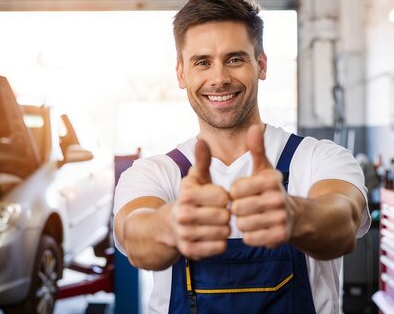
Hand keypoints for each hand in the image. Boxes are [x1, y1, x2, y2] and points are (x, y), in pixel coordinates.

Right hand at [171, 140, 230, 258]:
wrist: (167, 227)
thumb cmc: (190, 198)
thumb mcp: (195, 179)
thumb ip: (202, 160)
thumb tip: (203, 140)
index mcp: (186, 195)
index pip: (223, 197)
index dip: (225, 197)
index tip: (219, 198)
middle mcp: (183, 215)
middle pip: (225, 216)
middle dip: (226, 214)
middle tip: (219, 212)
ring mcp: (185, 235)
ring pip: (224, 232)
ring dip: (224, 228)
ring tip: (217, 223)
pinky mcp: (189, 252)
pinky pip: (220, 247)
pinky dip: (220, 242)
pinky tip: (213, 235)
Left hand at [230, 125, 293, 247]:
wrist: (296, 217)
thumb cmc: (271, 189)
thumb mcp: (265, 168)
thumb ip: (257, 148)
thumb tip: (254, 126)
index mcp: (272, 180)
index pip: (236, 190)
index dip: (235, 193)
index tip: (242, 192)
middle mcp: (279, 199)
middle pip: (238, 209)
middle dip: (237, 209)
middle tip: (245, 208)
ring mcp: (281, 219)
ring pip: (242, 225)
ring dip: (242, 223)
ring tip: (250, 217)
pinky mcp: (279, 237)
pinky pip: (250, 238)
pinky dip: (250, 235)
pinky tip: (257, 229)